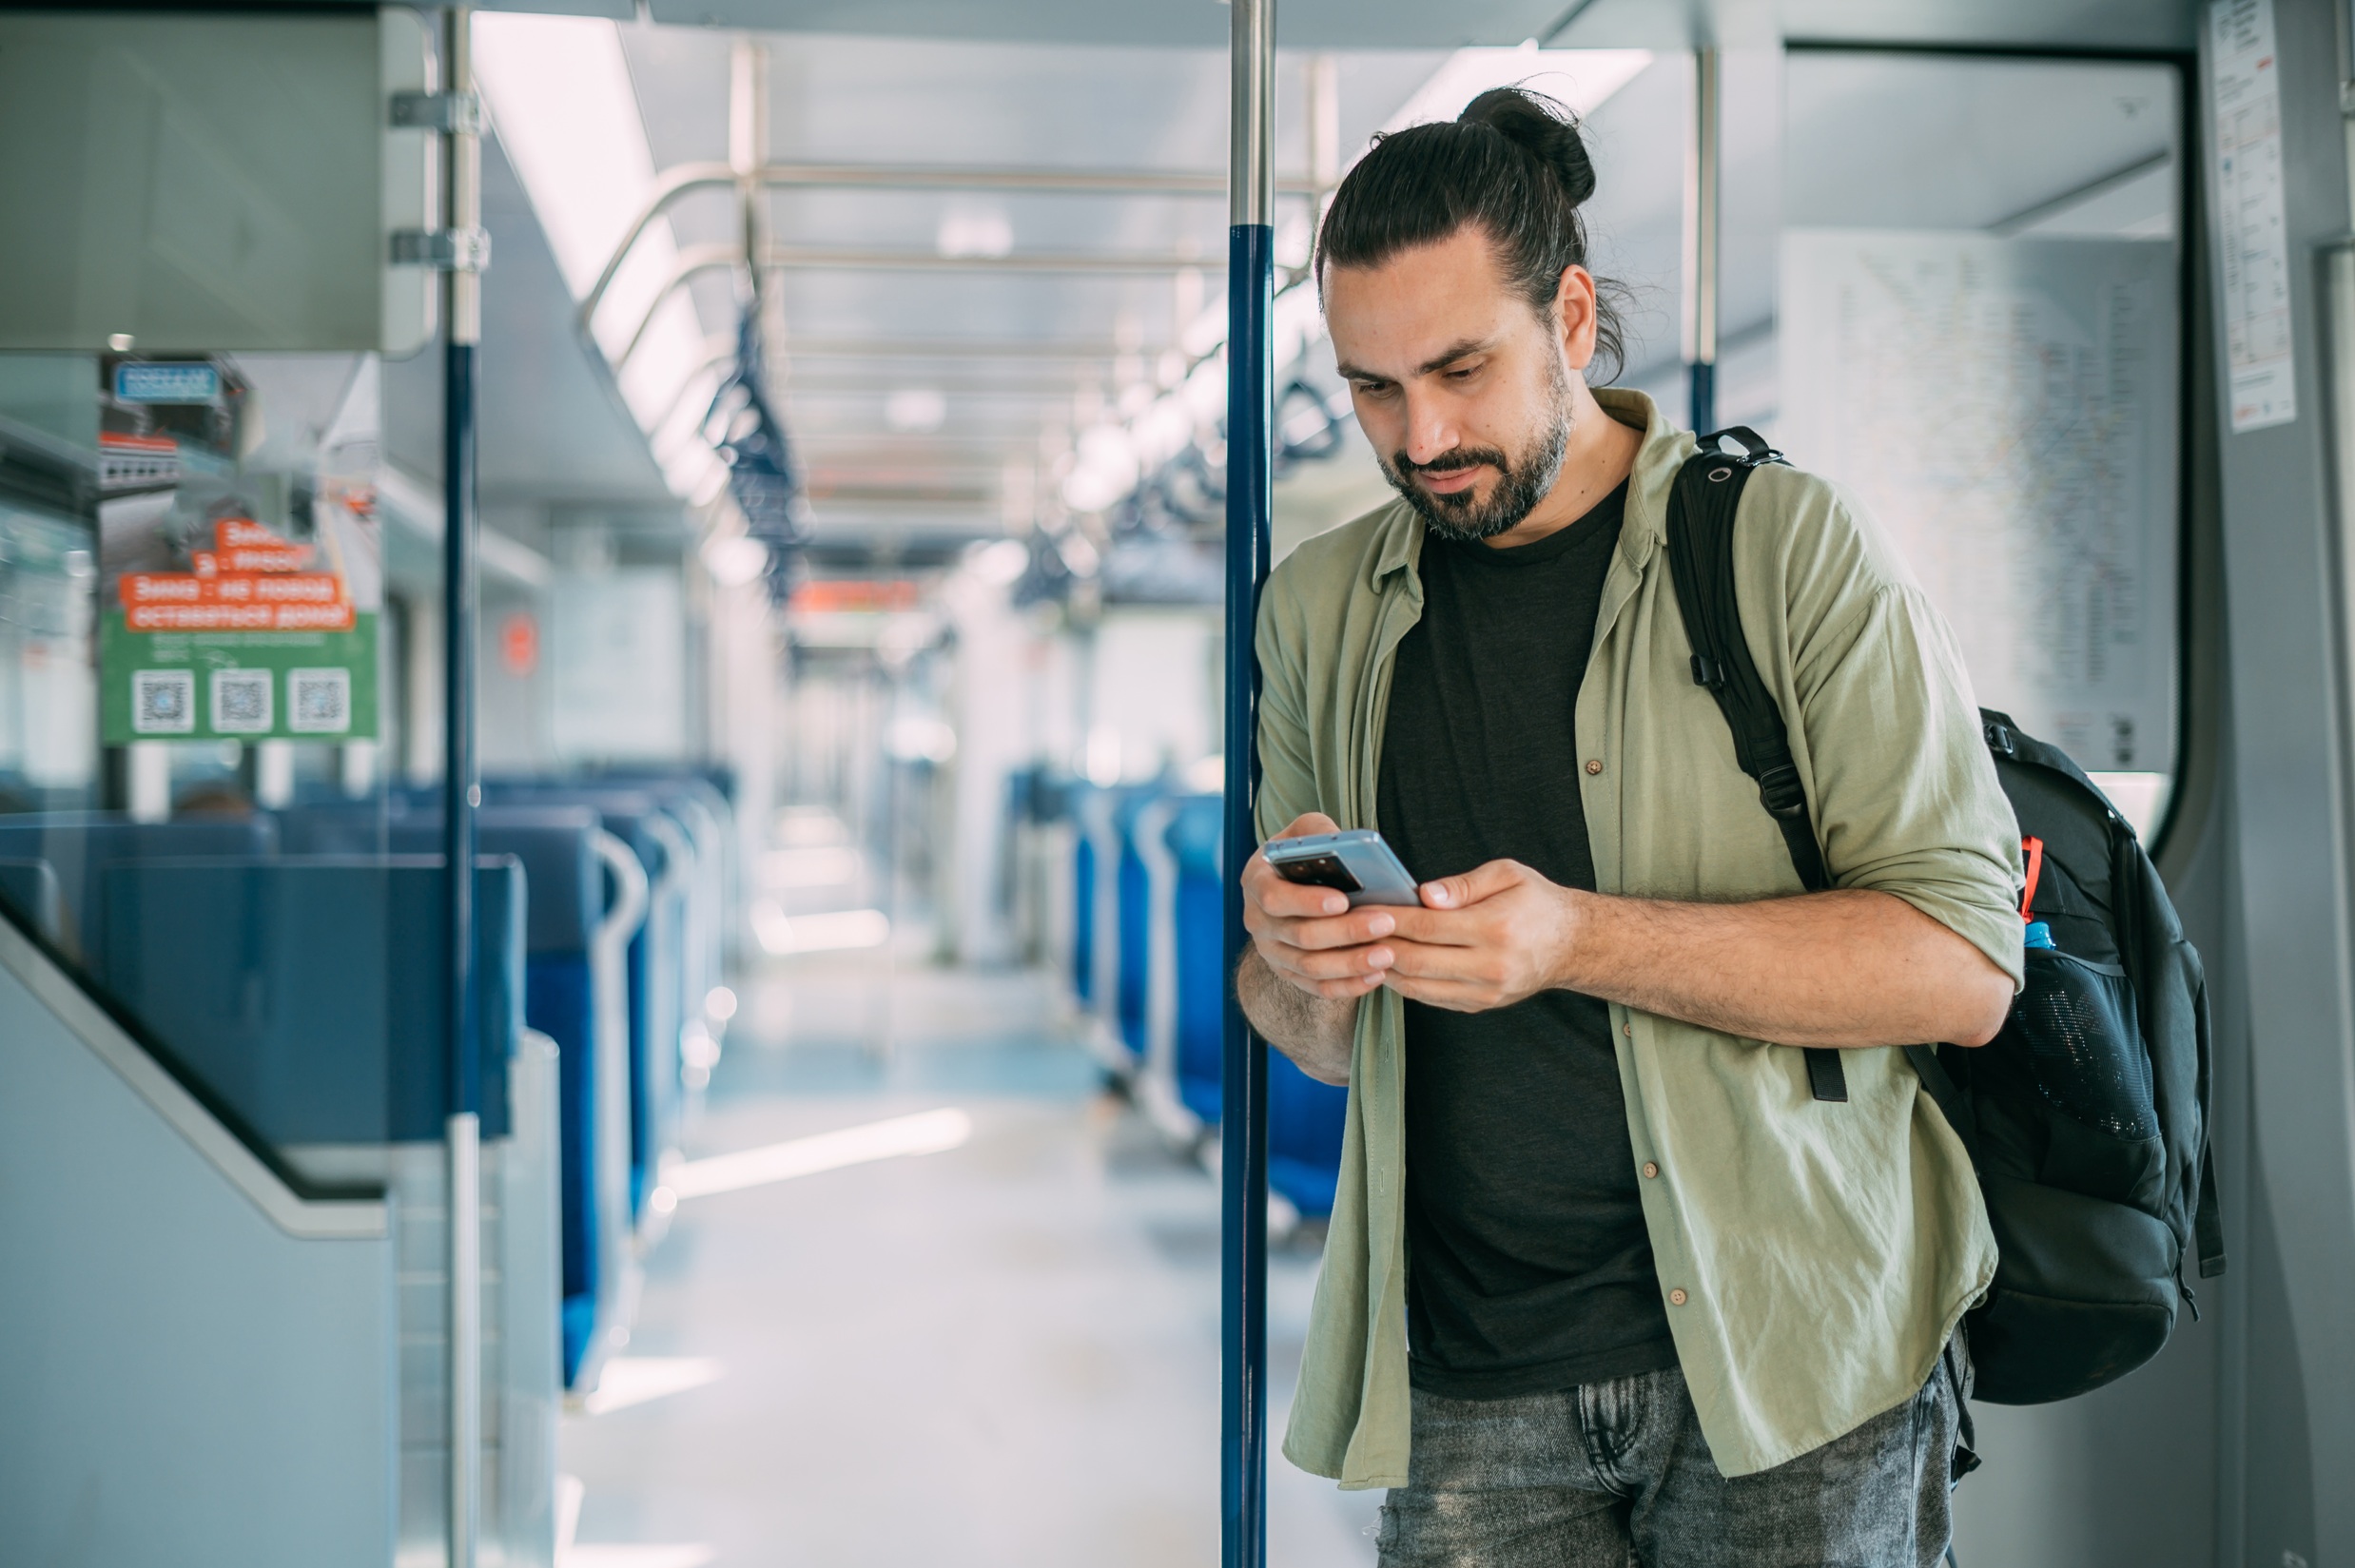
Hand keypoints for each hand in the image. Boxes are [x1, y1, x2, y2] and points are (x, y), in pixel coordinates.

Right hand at [1241, 813, 1405, 1002]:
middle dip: (1345, 931)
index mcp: (1257, 881)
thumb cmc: (1302, 854)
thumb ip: (1319, 831)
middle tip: (1385, 923)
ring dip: (1351, 963)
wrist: (1291, 884)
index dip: (1307, 902)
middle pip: (1300, 935)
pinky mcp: (1289, 973)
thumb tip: (1341, 844)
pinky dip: (1348, 985)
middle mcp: (1258, 921)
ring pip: (1311, 966)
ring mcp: (1272, 951)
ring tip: (1388, 954)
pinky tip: (1377, 975)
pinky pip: (1318, 987)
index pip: (1275, 897)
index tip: (1343, 901)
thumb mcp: (1305, 830)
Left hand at [1380, 858, 1581, 1012]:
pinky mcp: (1480, 1005)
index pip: (1427, 927)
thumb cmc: (1535, 901)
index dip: (1389, 919)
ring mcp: (1485, 992)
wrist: (1572, 944)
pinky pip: (1431, 998)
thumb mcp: (1508, 875)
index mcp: (1495, 929)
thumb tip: (1423, 895)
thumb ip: (1463, 884)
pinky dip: (1404, 983)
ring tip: (1361, 949)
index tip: (1361, 909)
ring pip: (1418, 986)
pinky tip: (1389, 965)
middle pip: (1416, 961)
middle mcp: (1489, 966)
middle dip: (1377, 946)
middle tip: (1349, 932)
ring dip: (1385, 969)